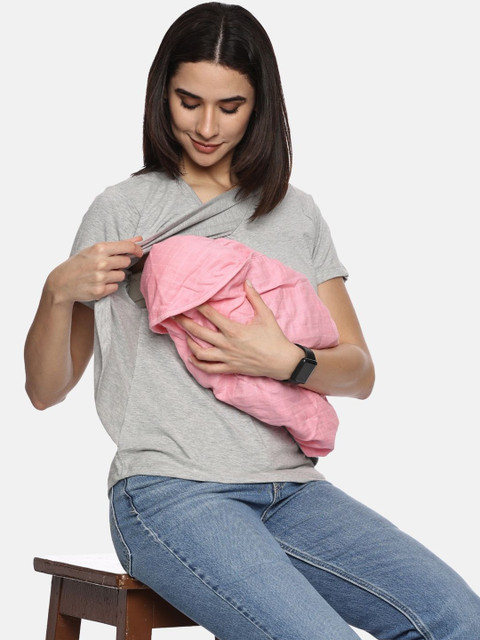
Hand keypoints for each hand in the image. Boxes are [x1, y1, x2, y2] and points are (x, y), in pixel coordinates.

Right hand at [45, 237, 142, 303]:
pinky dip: (109, 286)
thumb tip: (140, 239)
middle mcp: (101, 262)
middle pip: (126, 262)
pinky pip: (115, 287)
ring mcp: (100, 277)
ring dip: (115, 276)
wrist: (61, 282)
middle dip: (120, 264)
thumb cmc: (80, 264)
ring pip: (122, 275)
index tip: (138, 253)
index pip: (128, 247)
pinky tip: (98, 283)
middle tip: (108, 265)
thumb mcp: (94, 250)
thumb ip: (118, 245)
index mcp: (99, 248)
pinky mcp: (100, 290)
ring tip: (101, 275)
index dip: (137, 249)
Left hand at [175, 280, 302, 379]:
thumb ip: (254, 298)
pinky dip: (197, 364)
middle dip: (184, 323)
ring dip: (189, 343)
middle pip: (198, 333)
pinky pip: (208, 368)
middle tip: (175, 316)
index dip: (197, 306)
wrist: (282, 362)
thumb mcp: (266, 315)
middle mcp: (227, 344)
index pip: (210, 315)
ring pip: (200, 353)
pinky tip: (192, 357)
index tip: (189, 299)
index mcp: (234, 330)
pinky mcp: (229, 368)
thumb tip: (247, 282)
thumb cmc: (275, 338)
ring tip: (184, 335)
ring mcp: (227, 358)